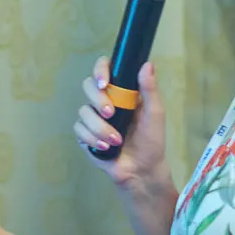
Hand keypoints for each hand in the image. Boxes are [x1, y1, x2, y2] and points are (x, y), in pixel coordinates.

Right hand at [75, 58, 168, 191]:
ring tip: (116, 140)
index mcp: (122, 91)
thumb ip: (150, 89)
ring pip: (83, 111)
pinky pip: (79, 129)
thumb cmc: (151, 140)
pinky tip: (105, 147)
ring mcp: (94, 117)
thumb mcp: (155, 113)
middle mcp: (105, 100)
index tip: (105, 83)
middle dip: (98, 100)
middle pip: (88, 86)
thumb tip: (146, 64)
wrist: (142, 169)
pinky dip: (92, 138)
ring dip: (99, 127)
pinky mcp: (86, 134)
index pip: (105, 69)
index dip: (100, 70)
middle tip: (110, 114)